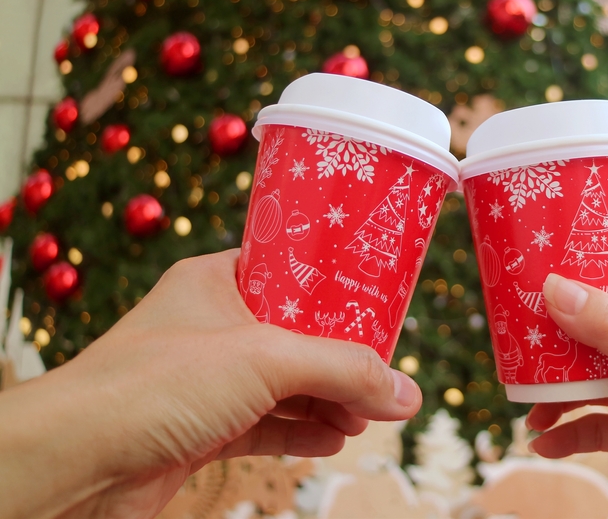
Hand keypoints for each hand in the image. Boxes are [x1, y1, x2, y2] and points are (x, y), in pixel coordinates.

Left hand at [0, 250, 420, 518]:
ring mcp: (205, 382)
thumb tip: (407, 394)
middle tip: (386, 371)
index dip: (336, 287)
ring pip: (285, 385)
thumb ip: (343, 371)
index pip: (290, 272)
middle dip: (343, 357)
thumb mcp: (266, 359)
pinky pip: (267, 425)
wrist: (74, 462)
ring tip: (372, 413)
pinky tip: (336, 438)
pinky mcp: (201, 430)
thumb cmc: (154, 384)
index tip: (380, 300)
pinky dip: (303, 431)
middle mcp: (211, 327)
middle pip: (297, 335)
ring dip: (329, 399)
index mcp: (216, 282)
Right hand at [527, 260, 607, 518]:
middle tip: (521, 335)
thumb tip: (556, 288)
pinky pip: (600, 426)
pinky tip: (545, 443)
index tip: (554, 255)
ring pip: (596, 381)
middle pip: (604, 329)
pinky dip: (571, 432)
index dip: (600, 261)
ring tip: (527, 405)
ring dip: (560, 390)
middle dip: (563, 335)